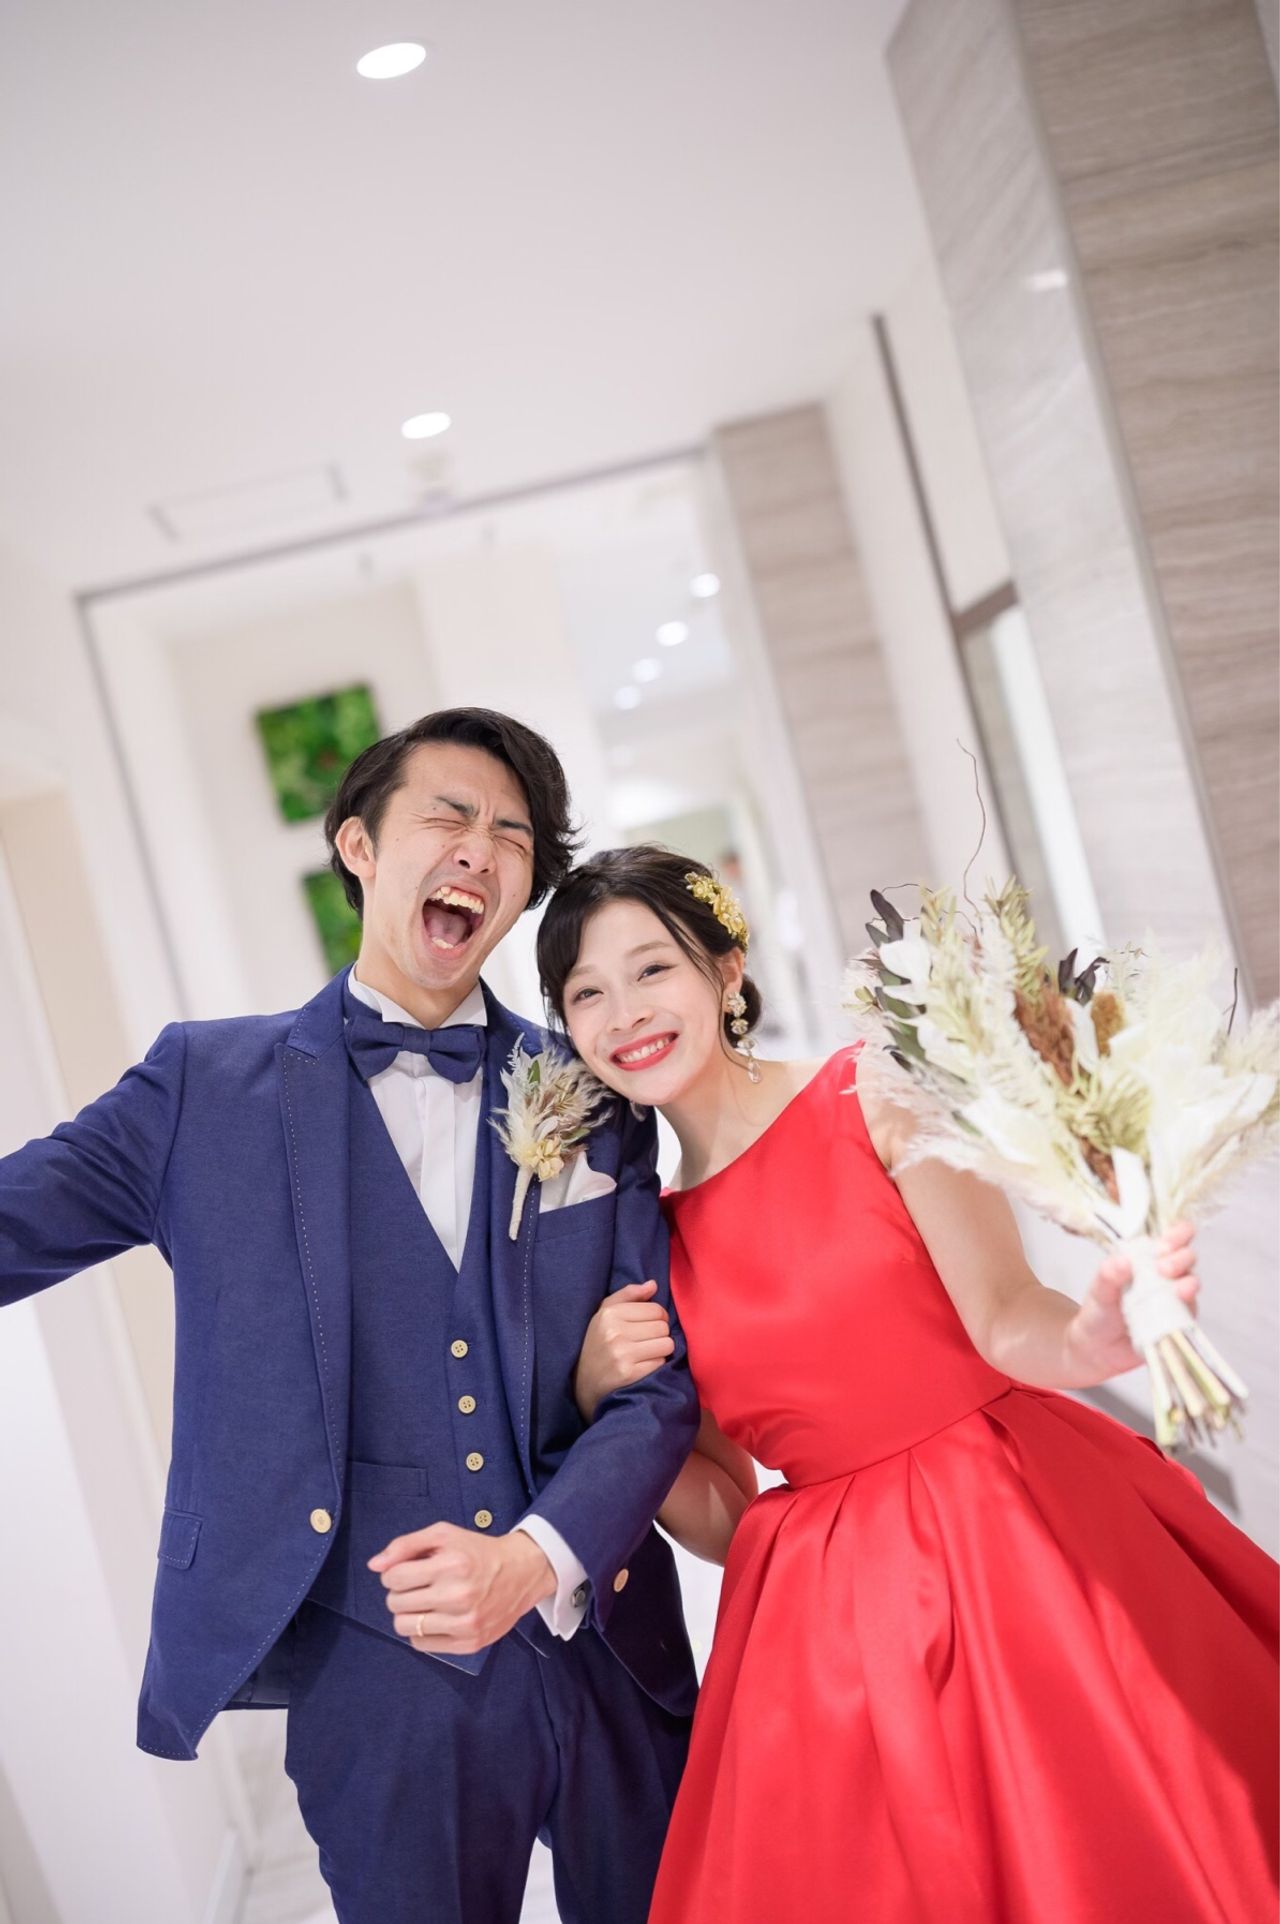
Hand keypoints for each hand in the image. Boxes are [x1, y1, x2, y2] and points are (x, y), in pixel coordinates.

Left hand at [369, 1524, 555, 1654]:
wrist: (521, 1573)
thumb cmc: (477, 1552)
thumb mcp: (443, 1534)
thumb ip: (405, 1545)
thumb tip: (374, 1565)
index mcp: (451, 1564)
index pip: (394, 1578)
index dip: (394, 1573)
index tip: (408, 1571)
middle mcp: (458, 1596)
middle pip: (395, 1603)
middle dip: (400, 1593)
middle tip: (418, 1586)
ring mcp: (465, 1623)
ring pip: (404, 1627)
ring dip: (407, 1614)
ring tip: (424, 1603)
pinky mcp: (469, 1643)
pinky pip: (421, 1645)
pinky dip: (422, 1632)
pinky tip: (436, 1618)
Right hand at [573, 1279, 674, 1420]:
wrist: (583, 1385)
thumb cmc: (597, 1345)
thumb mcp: (604, 1315)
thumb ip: (628, 1295)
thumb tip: (653, 1285)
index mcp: (609, 1314)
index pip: (656, 1309)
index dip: (657, 1318)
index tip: (647, 1327)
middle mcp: (615, 1332)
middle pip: (663, 1327)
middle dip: (659, 1335)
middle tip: (644, 1343)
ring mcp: (622, 1354)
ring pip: (666, 1344)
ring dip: (660, 1350)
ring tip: (645, 1354)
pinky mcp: (629, 1374)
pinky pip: (661, 1363)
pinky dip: (655, 1365)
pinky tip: (641, 1367)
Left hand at [1063, 1222, 1198, 1383]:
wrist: (1098, 1348)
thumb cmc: (1099, 1312)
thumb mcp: (1098, 1290)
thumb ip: (1108, 1274)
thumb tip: (1124, 1260)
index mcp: (1146, 1258)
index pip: (1172, 1236)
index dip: (1177, 1233)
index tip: (1165, 1243)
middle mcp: (1165, 1275)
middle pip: (1187, 1257)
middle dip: (1180, 1258)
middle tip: (1163, 1267)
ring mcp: (1173, 1298)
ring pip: (1192, 1282)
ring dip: (1188, 1282)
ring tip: (1177, 1288)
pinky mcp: (1177, 1321)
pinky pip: (1190, 1312)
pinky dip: (1187, 1308)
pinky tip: (1180, 1305)